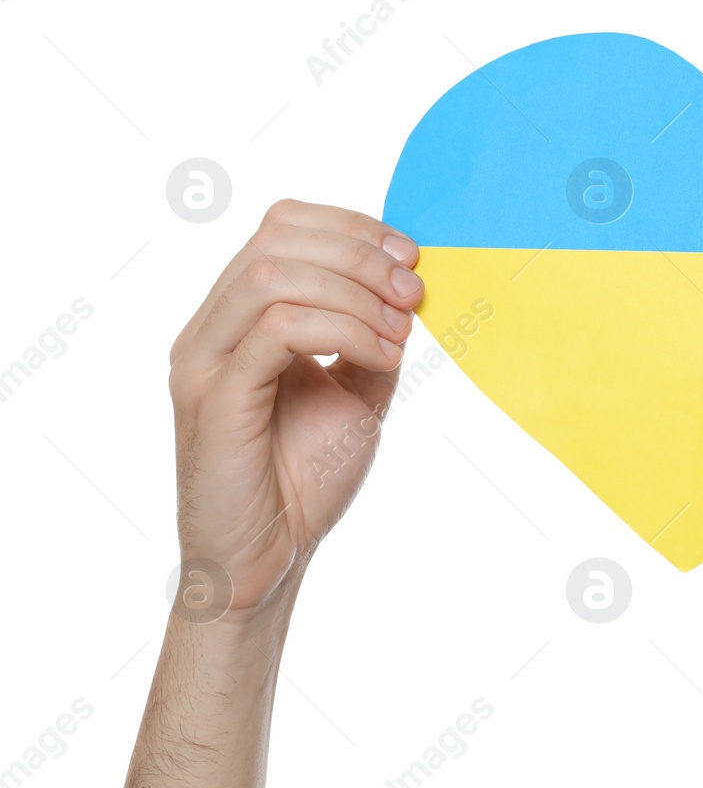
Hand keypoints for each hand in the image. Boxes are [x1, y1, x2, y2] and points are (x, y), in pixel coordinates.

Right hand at [166, 200, 422, 618]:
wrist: (267, 561)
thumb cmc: (303, 479)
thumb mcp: (358, 392)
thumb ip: (372, 335)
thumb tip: (408, 285)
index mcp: (237, 317)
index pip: (282, 226)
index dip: (352, 228)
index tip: (411, 257)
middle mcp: (209, 329)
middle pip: (277, 239)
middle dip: (361, 255)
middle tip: (414, 292)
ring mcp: (203, 360)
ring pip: (273, 277)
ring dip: (355, 294)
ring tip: (399, 333)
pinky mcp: (213, 398)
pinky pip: (276, 330)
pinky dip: (343, 331)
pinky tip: (381, 357)